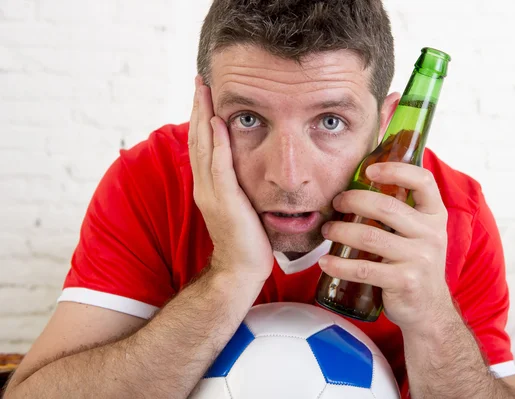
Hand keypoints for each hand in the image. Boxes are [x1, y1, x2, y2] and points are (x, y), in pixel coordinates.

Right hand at [188, 76, 273, 282]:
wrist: (240, 269)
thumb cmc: (245, 238)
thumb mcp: (239, 204)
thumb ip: (235, 183)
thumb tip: (243, 164)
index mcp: (208, 185)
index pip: (201, 145)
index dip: (201, 118)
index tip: (204, 94)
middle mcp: (204, 186)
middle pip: (198, 140)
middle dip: (199, 109)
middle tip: (200, 81)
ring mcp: (212, 193)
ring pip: (204, 147)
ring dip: (204, 117)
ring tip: (205, 92)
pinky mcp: (225, 201)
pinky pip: (220, 167)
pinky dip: (218, 143)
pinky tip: (219, 123)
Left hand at [318, 162, 454, 330]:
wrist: (429, 310)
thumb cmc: (415, 264)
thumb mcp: (419, 234)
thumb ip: (402, 212)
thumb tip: (361, 185)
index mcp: (435, 216)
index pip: (423, 181)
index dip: (396, 170)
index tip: (370, 170)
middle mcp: (431, 234)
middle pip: (386, 207)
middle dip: (353, 201)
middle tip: (336, 203)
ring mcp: (420, 259)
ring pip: (370, 236)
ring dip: (340, 231)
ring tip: (327, 230)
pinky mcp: (405, 282)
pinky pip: (364, 269)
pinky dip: (339, 265)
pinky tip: (325, 262)